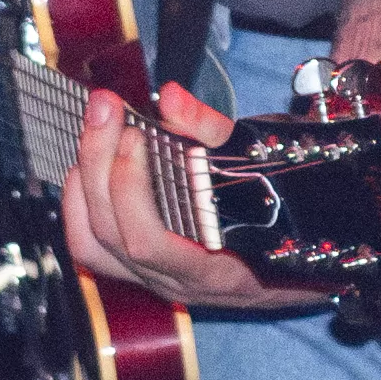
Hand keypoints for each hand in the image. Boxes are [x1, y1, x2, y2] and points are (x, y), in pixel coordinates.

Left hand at [59, 78, 326, 312]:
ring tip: (95, 135)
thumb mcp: (266, 167)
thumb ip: (215, 134)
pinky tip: (88, 168)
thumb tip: (171, 98)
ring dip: (84, 185)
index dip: (131, 187)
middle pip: (113, 234)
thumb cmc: (290, 214)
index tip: (137, 130)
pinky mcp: (139, 271)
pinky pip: (91, 250)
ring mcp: (153, 279)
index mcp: (214, 267)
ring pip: (93, 246)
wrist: (301, 265)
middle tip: (106, 108)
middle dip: (100, 161)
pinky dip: (80, 206)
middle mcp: (176, 281)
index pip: (149, 242)